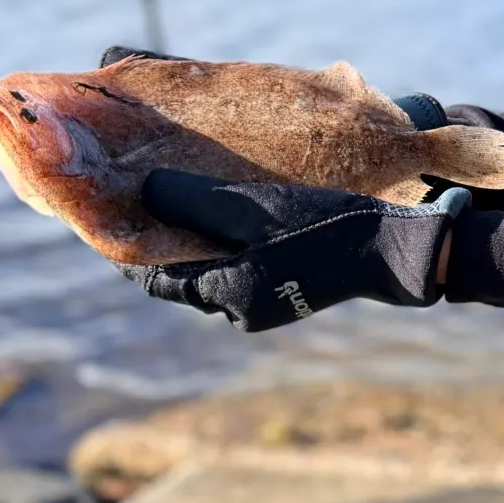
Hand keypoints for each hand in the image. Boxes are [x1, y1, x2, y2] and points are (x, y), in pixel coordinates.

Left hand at [121, 171, 470, 331]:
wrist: (391, 250)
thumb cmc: (323, 228)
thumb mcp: (252, 207)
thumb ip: (191, 200)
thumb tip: (142, 192)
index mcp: (228, 294)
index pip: (155, 278)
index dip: (129, 249)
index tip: (111, 216)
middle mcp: (242, 310)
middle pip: (184, 277)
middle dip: (164, 243)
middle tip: (145, 204)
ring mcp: (269, 306)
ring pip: (214, 273)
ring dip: (197, 243)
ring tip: (185, 204)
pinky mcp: (291, 294)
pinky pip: (243, 270)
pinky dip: (229, 248)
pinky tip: (233, 218)